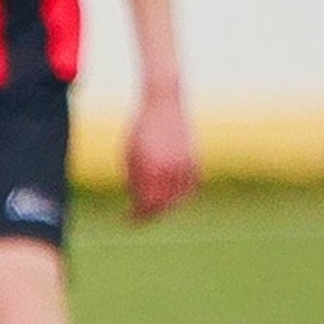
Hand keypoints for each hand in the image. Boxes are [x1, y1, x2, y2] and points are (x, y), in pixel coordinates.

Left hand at [125, 86, 199, 221]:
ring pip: (179, 199)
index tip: (128, 220)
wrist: (164, 104)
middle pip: (162, 205)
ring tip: (154, 207)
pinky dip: (182, 194)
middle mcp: (170, 170)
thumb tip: (138, 202)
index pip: (145, 204)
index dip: (136, 216)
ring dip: (166, 205)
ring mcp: (185, 166)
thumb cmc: (141, 127)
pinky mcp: (195, 161)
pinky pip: (190, 187)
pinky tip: (173, 197)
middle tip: (140, 218)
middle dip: (150, 214)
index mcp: (150, 169)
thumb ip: (134, 179)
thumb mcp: (130, 154)